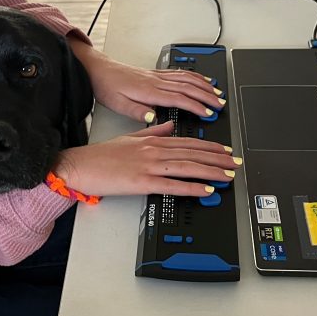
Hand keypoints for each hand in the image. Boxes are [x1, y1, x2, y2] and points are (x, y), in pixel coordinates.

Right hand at [52, 121, 239, 197]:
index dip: (211, 147)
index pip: (189, 142)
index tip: (226, 151)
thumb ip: (153, 132)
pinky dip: (191, 187)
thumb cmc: (102, 155)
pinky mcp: (142, 182)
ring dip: (211, 171)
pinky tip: (205, 190)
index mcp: (153, 140)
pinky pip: (172, 185)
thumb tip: (168, 126)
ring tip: (227, 176)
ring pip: (188, 167)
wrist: (81, 165)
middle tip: (235, 163)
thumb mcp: (131, 137)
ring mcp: (149, 166)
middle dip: (218, 159)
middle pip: (193, 154)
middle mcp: (154, 151)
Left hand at [68, 40, 224, 122]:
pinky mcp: (155, 73)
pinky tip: (202, 79)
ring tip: (218, 93)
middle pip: (189, 87)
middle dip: (208, 96)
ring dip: (205, 85)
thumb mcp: (117, 104)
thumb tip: (154, 118)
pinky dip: (195, 76)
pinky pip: (180, 73)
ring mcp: (157, 75)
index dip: (197, 106)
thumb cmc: (106, 87)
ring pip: (187, 78)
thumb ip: (137, 112)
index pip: (179, 99)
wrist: (98, 69)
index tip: (209, 114)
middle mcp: (156, 81)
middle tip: (221, 105)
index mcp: (149, 91)